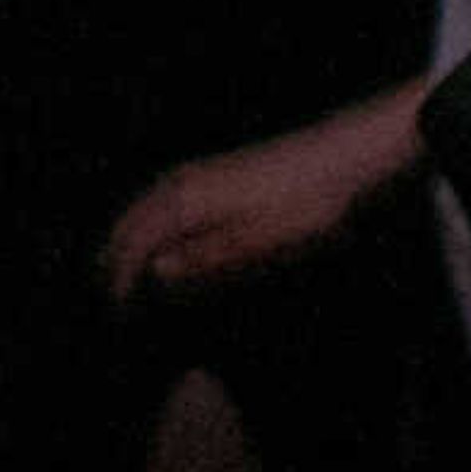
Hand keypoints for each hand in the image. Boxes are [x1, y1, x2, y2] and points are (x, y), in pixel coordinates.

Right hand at [102, 101, 414, 300]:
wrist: (357, 153)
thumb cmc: (314, 203)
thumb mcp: (266, 239)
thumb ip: (208, 257)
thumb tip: (154, 275)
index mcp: (187, 201)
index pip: (134, 246)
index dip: (121, 283)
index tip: (121, 318)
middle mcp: (181, 184)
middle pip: (129, 226)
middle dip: (113, 265)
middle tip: (114, 304)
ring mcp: (198, 174)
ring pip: (144, 212)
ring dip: (128, 246)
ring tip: (125, 275)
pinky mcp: (219, 173)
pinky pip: (164, 205)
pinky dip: (151, 229)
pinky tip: (166, 242)